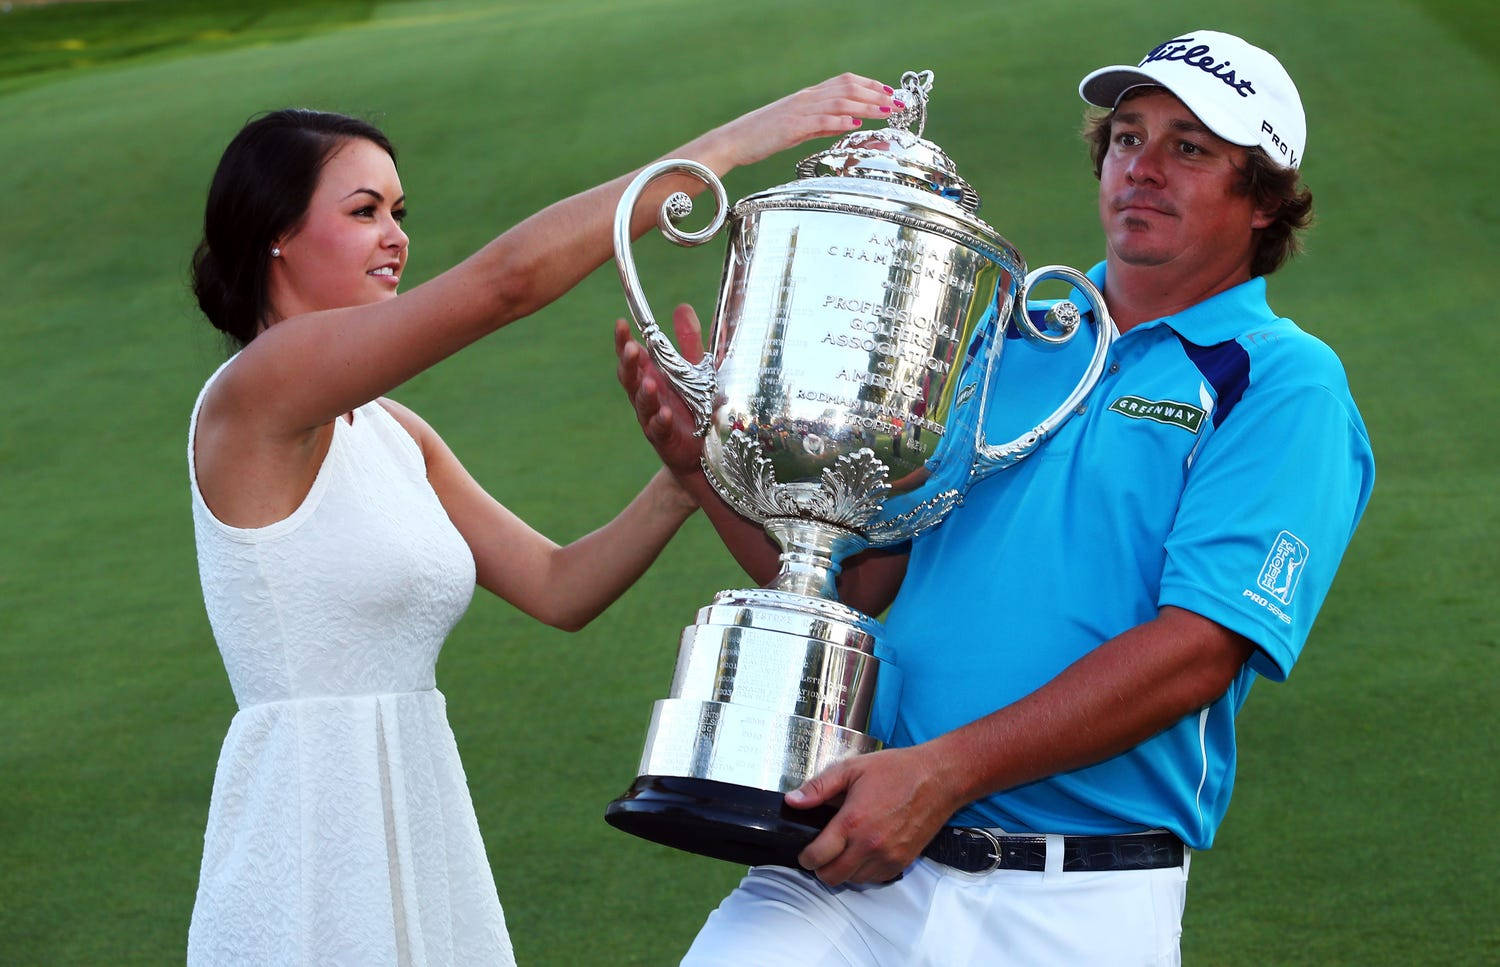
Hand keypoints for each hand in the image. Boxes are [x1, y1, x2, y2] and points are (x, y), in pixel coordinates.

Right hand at [615, 304, 709, 477]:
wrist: (705, 448)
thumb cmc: (695, 404)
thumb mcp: (696, 369)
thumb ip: (688, 342)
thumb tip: (682, 307)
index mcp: (652, 374)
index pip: (632, 355)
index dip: (623, 341)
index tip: (621, 323)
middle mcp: (647, 394)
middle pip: (630, 377)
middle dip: (628, 363)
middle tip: (631, 349)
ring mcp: (652, 417)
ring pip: (642, 403)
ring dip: (644, 392)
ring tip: (649, 382)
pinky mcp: (664, 438)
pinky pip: (659, 429)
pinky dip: (660, 421)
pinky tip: (665, 414)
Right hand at [711, 73, 903, 168]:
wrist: (735, 140)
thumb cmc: (764, 136)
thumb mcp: (798, 129)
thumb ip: (822, 124)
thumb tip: (847, 123)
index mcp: (808, 97)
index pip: (845, 82)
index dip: (869, 85)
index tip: (889, 93)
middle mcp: (807, 98)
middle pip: (848, 88)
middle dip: (876, 94)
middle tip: (897, 102)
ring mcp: (799, 111)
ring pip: (840, 101)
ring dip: (866, 105)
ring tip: (885, 112)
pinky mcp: (792, 126)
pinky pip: (820, 120)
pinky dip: (840, 120)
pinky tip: (855, 123)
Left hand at [787, 744, 962, 885]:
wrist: (938, 778)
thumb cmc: (896, 771)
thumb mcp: (852, 769)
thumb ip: (819, 787)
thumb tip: (793, 801)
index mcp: (853, 822)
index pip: (817, 857)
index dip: (805, 857)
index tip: (806, 851)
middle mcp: (869, 845)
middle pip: (832, 877)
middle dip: (821, 868)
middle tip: (822, 852)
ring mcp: (888, 857)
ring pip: (853, 880)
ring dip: (844, 870)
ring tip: (845, 849)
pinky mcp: (902, 862)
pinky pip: (874, 879)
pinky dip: (864, 871)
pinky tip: (864, 851)